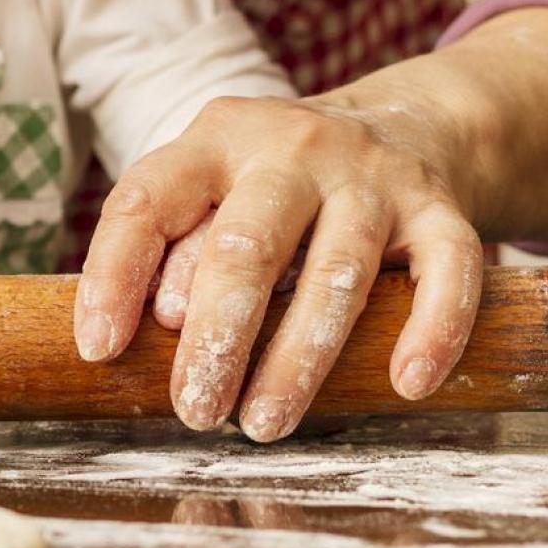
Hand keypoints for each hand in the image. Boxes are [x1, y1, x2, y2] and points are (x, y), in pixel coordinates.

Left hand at [74, 94, 482, 441]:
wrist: (407, 123)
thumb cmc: (275, 187)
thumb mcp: (213, 194)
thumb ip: (175, 248)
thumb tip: (150, 329)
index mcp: (215, 140)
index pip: (147, 203)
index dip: (115, 276)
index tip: (100, 350)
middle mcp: (293, 149)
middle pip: (246, 247)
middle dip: (217, 339)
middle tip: (195, 411)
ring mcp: (372, 177)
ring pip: (337, 274)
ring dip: (299, 360)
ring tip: (263, 425)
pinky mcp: (440, 207)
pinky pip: (447, 270)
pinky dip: (432, 328)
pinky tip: (406, 383)